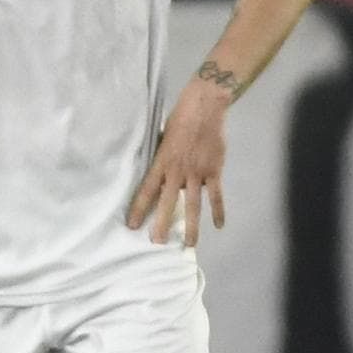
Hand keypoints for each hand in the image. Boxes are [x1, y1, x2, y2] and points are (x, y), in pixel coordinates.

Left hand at [129, 80, 232, 246]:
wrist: (204, 107)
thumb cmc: (179, 119)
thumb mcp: (162, 138)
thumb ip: (161, 158)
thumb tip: (158, 175)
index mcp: (162, 162)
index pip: (147, 190)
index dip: (139, 208)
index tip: (133, 225)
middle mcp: (178, 171)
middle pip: (168, 202)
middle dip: (162, 224)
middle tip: (157, 242)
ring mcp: (197, 172)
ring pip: (194, 205)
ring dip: (192, 227)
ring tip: (189, 244)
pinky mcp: (214, 171)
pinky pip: (217, 195)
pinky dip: (219, 211)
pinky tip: (219, 226)